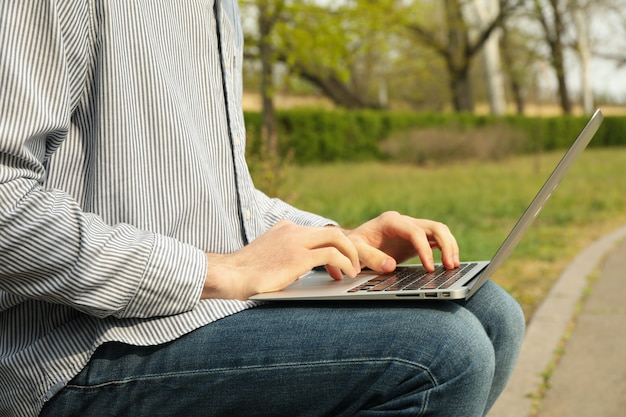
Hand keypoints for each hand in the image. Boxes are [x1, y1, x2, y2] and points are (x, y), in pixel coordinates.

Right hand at [202, 220, 360, 299]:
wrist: (229, 276)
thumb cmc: (244, 274)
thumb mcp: (268, 256)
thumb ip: (285, 255)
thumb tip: (301, 269)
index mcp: (285, 228)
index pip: (318, 232)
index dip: (334, 247)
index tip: (338, 263)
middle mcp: (292, 230)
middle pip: (331, 231)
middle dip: (349, 247)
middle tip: (354, 264)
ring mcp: (295, 241)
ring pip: (337, 238)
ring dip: (351, 255)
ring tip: (354, 271)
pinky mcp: (298, 257)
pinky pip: (332, 254)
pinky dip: (345, 263)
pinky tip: (346, 274)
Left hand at [328, 211, 459, 277]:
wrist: (352, 243)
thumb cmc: (352, 246)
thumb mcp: (355, 251)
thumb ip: (371, 257)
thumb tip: (391, 266)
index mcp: (391, 220)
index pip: (415, 231)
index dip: (425, 249)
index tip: (429, 267)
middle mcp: (404, 221)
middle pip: (435, 226)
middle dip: (446, 245)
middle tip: (450, 265)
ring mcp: (412, 229)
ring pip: (439, 231)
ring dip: (450, 247)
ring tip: (453, 266)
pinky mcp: (415, 239)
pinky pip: (436, 240)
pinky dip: (445, 250)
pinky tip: (449, 264)